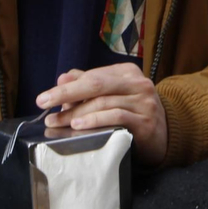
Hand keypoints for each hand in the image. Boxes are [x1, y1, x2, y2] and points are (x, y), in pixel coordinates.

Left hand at [37, 64, 168, 166]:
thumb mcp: (112, 95)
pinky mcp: (145, 121)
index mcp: (127, 73)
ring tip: (57, 122)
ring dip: (76, 113)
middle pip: (97, 84)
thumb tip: (63, 77)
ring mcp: (143, 102)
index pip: (92, 76)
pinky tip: (78, 126)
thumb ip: (89, 85)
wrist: (164, 136)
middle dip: (66, 93)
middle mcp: (138, 83)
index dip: (67, 86)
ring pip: (103, 102)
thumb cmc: (133, 114)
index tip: (44, 98)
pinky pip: (116, 117)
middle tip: (43, 103)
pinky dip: (94, 121)